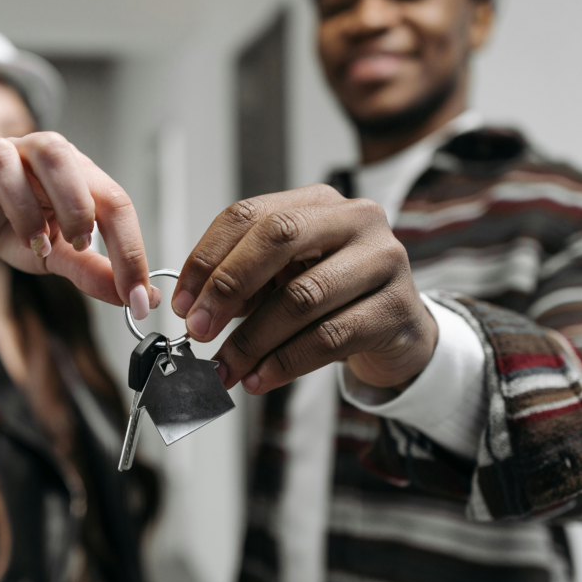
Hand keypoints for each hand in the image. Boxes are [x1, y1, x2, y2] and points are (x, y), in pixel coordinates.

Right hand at [0, 131, 153, 314]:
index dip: (129, 249)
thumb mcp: (62, 256)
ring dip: (21, 207)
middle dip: (74, 203)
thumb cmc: (22, 232)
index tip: (137, 297)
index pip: (110, 197)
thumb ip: (96, 272)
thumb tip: (143, 298)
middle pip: (56, 151)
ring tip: (34, 245)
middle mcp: (28, 154)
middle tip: (79, 245)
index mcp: (70, 169)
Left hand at [172, 184, 437, 393]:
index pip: (249, 214)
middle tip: (198, 331)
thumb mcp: (284, 280)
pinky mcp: (395, 309)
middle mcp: (355, 220)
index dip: (207, 258)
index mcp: (317, 203)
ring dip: (252, 339)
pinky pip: (328, 337)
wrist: (399, 334)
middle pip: (278, 239)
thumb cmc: (334, 301)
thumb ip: (244, 285)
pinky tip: (259, 378)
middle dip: (228, 288)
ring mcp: (382, 261)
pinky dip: (284, 363)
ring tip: (225, 368)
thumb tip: (193, 310)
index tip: (181, 302)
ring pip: (301, 296)